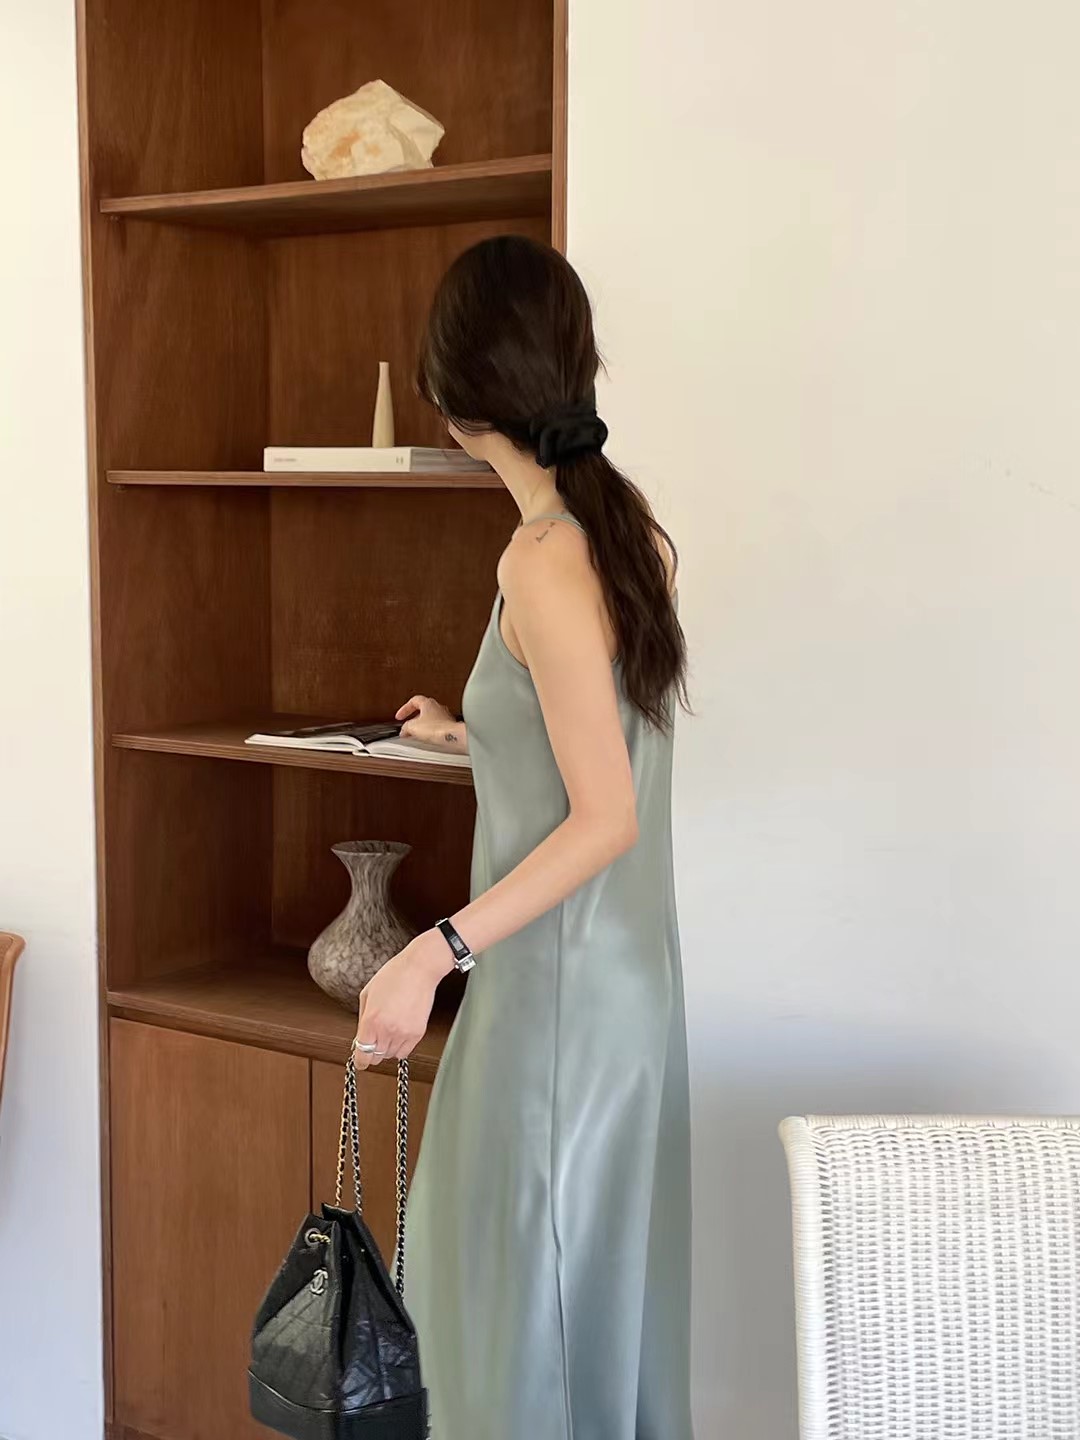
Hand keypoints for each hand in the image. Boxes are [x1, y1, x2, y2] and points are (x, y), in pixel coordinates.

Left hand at [351, 932, 449, 1070]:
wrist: (419, 969)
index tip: (360, 1061)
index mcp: (371, 1020)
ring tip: (389, 1032)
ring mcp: (404, 1033)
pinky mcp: (418, 1033)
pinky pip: (405, 1052)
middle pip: (376, 1057)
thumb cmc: (394, 975)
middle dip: (372, 1052)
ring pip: (391, 1055)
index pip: (362, 1054)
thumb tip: (360, 1037)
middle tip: (373, 1041)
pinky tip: (399, 1033)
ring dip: (387, 1048)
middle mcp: (387, 1030)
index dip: (360, 1061)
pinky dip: (400, 1047)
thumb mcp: (367, 994)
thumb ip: (362, 1018)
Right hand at [395, 694, 465, 750]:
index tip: (400, 717)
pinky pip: (437, 727)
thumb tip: (404, 730)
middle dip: (413, 719)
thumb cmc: (436, 728)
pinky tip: (427, 738)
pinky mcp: (449, 726)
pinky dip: (431, 731)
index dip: (405, 708)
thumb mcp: (413, 727)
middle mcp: (438, 707)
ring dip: (422, 725)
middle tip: (408, 727)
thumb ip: (406, 726)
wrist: (452, 736)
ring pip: (430, 719)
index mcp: (428, 703)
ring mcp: (445, 716)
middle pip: (422, 710)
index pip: (414, 701)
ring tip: (417, 734)